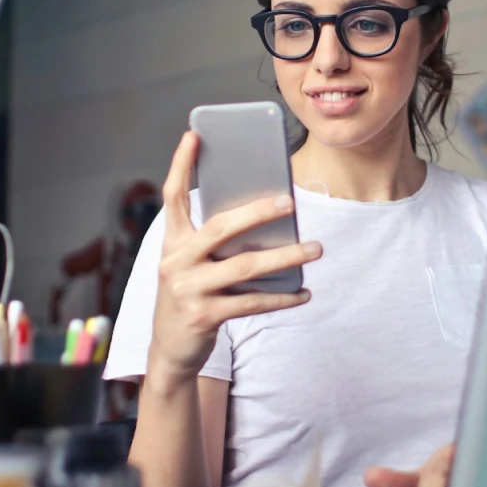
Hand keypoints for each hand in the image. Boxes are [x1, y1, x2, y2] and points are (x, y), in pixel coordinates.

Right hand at [147, 131, 319, 387]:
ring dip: (285, 256)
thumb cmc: (191, 295)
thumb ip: (215, 242)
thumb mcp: (191, 264)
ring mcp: (188, 290)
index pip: (173, 196)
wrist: (170, 350)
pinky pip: (252, 303)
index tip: (193, 135)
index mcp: (172, 242)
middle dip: (257, 212)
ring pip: (245, 266)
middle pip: (221, 228)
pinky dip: (282, 298)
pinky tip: (304, 292)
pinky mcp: (204, 316)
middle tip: (290, 202)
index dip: (180, 165)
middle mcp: (175, 261)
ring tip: (315, 248)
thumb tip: (267, 218)